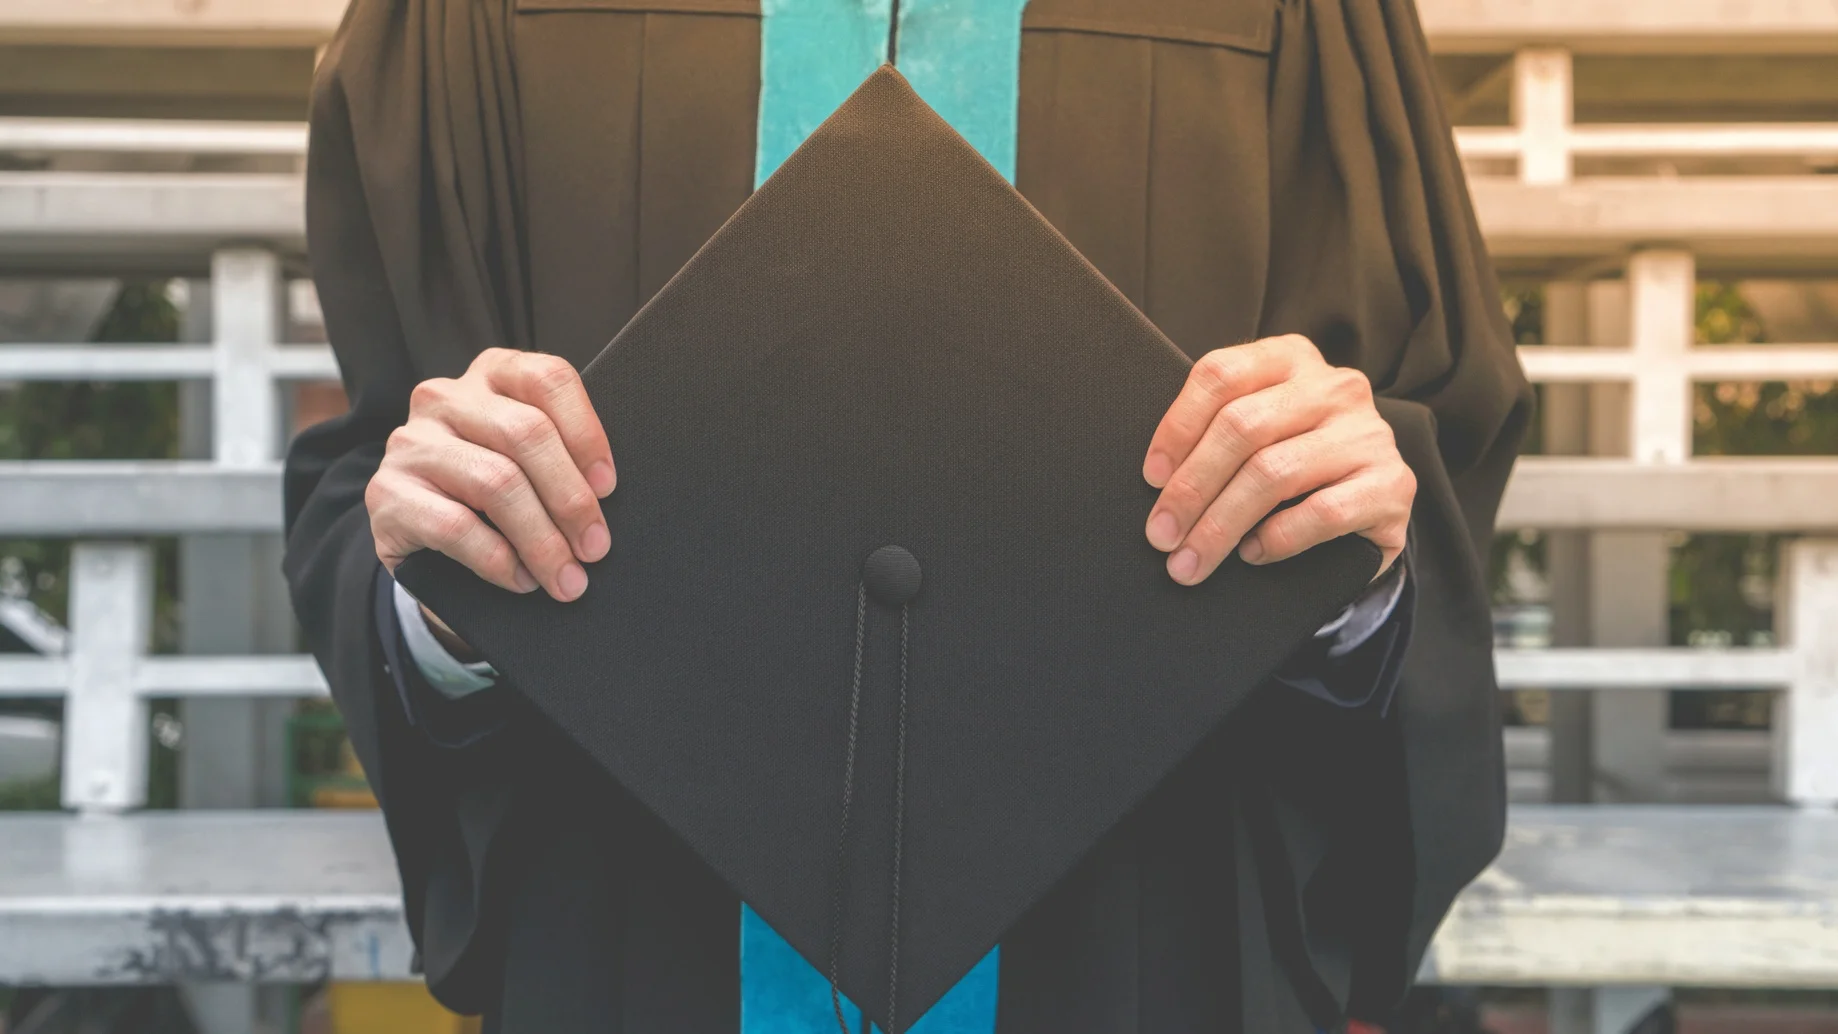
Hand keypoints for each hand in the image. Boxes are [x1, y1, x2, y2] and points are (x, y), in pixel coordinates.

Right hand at [366, 347, 616, 602]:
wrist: (422, 538)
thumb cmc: (494, 495)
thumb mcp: (527, 461)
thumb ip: (560, 456)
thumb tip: (605, 498)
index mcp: (490, 375)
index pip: (547, 379)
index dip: (586, 433)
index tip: (608, 487)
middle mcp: (444, 398)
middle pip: (525, 433)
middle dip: (570, 498)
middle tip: (594, 548)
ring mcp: (410, 444)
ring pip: (495, 482)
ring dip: (541, 539)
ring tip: (565, 577)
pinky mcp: (386, 494)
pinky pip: (455, 526)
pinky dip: (498, 560)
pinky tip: (521, 580)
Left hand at [1141, 334, 1412, 584]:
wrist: (1368, 512)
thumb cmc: (1292, 469)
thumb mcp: (1256, 434)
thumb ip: (1217, 432)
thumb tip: (1158, 480)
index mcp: (1291, 358)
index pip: (1221, 374)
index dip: (1177, 426)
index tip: (1151, 478)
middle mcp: (1335, 386)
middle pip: (1243, 427)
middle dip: (1192, 488)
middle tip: (1162, 535)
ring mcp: (1369, 434)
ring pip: (1275, 473)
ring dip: (1221, 524)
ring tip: (1191, 560)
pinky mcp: (1393, 484)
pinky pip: (1322, 512)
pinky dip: (1276, 539)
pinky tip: (1252, 554)